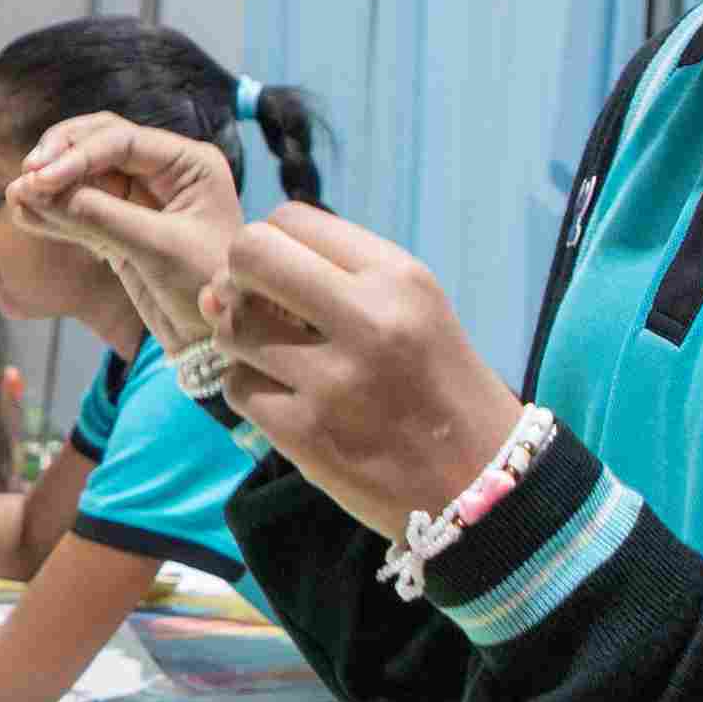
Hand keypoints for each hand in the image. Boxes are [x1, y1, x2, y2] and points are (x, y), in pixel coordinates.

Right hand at [11, 113, 247, 329]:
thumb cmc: (205, 289)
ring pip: (84, 176)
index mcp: (188, 164)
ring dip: (50, 187)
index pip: (121, 141)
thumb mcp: (156, 249)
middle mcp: (163, 173)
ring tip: (16, 199)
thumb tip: (37, 194)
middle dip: (60, 158)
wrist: (213, 342)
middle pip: (98, 144)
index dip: (76, 155)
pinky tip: (25, 216)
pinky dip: (53, 214)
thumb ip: (99, 217)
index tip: (40, 179)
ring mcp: (140, 199)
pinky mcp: (119, 227)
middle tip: (26, 179)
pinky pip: (79, 211)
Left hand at [206, 206, 525, 540]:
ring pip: (232, 326)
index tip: (284, 277)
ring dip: (238, 339)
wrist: (482, 482)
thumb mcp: (412, 311)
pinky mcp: (306, 433)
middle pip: (250, 255)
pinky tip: (283, 399)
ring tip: (272, 358)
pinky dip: (249, 390)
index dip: (273, 244)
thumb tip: (220, 279)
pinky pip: (237, 387)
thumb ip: (330, 280)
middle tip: (255, 307)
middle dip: (238, 276)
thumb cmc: (441, 387)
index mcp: (399, 278)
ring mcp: (333, 378)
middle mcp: (368, 319)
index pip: (292, 219)